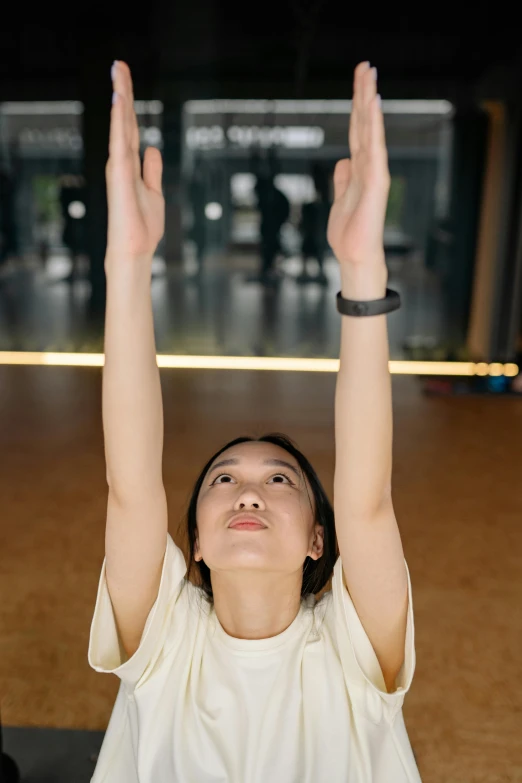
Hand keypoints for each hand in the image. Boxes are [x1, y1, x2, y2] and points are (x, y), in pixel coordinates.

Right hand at [105, 60, 164, 265]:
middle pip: (123, 119)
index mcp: (129, 164)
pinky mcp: (119, 173)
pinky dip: (118, 119)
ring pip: (120, 124)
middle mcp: (121, 161)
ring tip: (118, 71)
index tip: (124, 79)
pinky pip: (119, 140)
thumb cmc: (143, 226)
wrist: (135, 249)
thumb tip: (153, 148)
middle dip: (122, 91)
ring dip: (120, 97)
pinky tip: (119, 99)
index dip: (128, 103)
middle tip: (119, 64)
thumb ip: (152, 169)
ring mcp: (119, 166)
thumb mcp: (154, 191)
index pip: (129, 127)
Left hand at [327, 62, 389, 268]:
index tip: (358, 79)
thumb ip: (343, 179)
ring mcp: (374, 172)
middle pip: (364, 122)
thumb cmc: (349, 233)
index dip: (356, 105)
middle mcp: (368, 166)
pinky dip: (375, 125)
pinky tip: (374, 104)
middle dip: (363, 93)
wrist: (355, 256)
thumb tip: (344, 160)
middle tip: (365, 65)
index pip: (357, 129)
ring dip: (369, 100)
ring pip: (371, 129)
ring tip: (370, 74)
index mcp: (358, 168)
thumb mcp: (339, 200)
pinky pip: (375, 147)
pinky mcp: (377, 181)